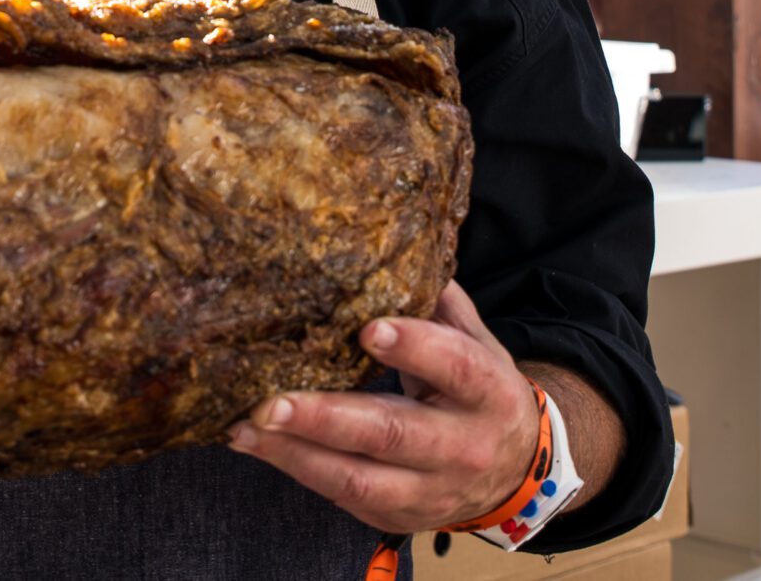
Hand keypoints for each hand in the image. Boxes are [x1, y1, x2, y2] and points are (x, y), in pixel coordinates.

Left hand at [230, 281, 541, 533]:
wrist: (517, 471)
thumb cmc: (478, 389)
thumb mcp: (475, 339)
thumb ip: (435, 299)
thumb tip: (387, 244)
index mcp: (488, 390)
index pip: (454, 366)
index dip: (414, 348)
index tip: (367, 329)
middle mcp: (462, 447)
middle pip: (391, 434)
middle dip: (326, 418)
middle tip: (271, 402)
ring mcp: (430, 490)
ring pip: (359, 478)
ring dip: (295, 454)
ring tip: (244, 428)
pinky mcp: (399, 516)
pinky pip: (344, 496)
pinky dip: (298, 470)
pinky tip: (259, 444)